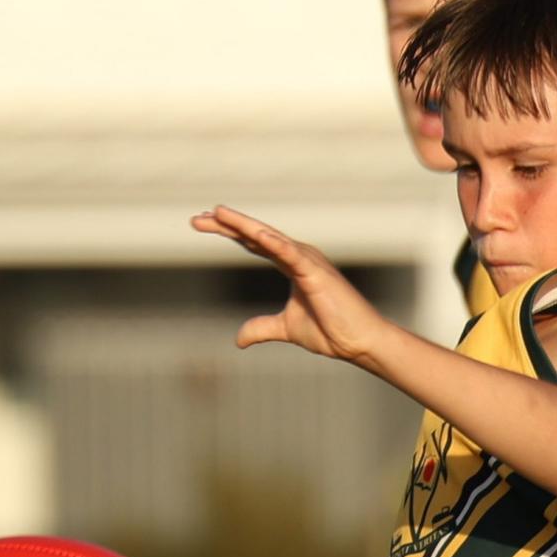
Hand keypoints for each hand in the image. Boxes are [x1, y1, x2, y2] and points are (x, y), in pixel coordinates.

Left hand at [190, 205, 388, 363]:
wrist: (358, 343)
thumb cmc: (330, 331)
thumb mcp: (286, 329)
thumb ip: (262, 328)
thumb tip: (238, 339)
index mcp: (292, 264)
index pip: (255, 244)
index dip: (230, 233)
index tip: (202, 223)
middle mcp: (299, 256)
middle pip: (257, 236)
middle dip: (227, 225)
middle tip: (198, 217)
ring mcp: (309, 262)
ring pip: (270, 238)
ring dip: (244, 225)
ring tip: (219, 214)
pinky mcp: (317, 273)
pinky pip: (292, 254)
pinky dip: (274, 242)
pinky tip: (255, 234)